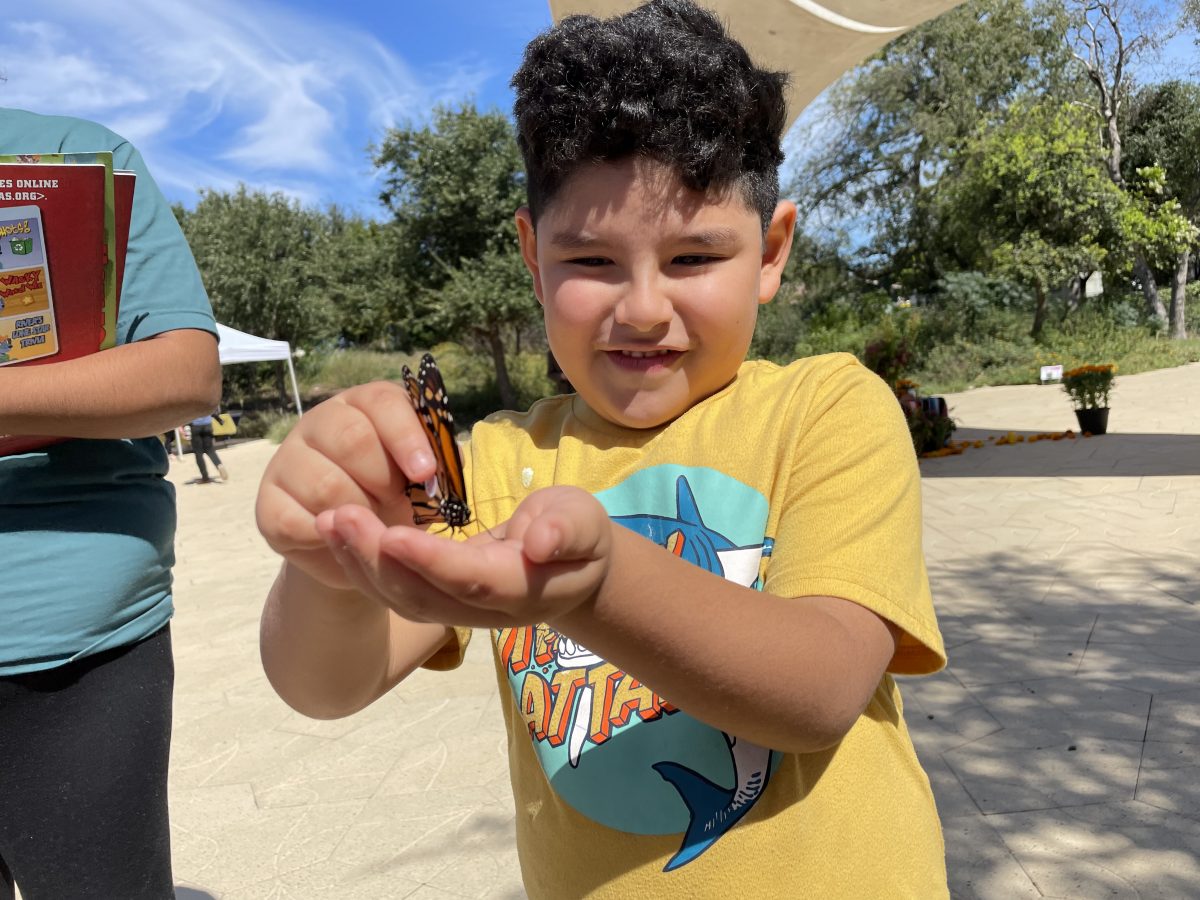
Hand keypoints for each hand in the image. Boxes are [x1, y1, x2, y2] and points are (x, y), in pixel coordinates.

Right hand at [255, 381, 438, 588]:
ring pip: (326, 484)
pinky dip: (329, 538)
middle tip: (397, 503)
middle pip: (352, 440)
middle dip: (384, 480)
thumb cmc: (398, 498)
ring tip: (373, 523)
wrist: (358, 542)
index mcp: (364, 405)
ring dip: (360, 512)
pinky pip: (296, 521)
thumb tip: (448, 463)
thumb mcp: (421, 477)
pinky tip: (346, 540)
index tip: (425, 472)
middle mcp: (321, 423)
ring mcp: (288, 461)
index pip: (382, 402)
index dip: (406, 436)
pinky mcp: (268, 503)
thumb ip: (435, 462)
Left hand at [316, 485, 612, 628]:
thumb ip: (567, 531)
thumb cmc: (578, 535)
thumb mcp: (586, 522)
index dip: (432, 562)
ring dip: (360, 564)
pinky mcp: (438, 600)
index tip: (393, 535)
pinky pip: (394, 590)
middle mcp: (484, 612)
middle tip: (340, 517)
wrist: (570, 569)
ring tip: (328, 520)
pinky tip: (337, 531)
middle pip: (424, 597)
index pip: (471, 581)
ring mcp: (457, 612)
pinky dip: (361, 565)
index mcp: (523, 591)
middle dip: (378, 561)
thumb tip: (539, 541)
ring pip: (401, 599)